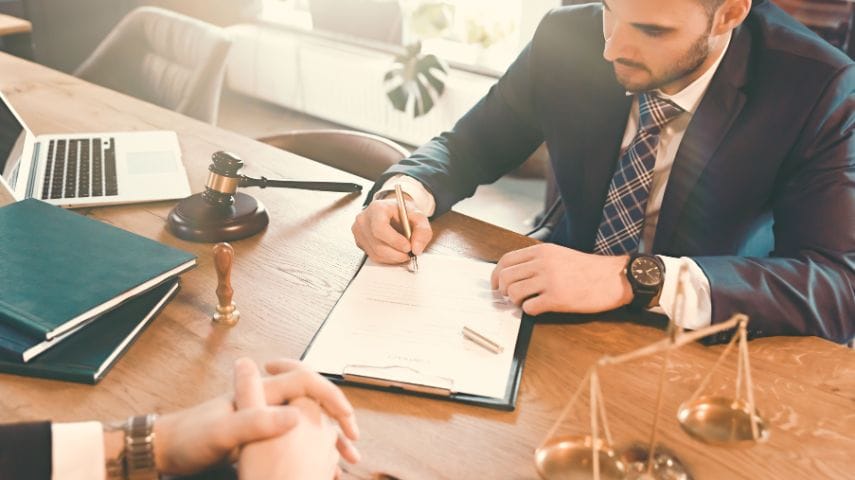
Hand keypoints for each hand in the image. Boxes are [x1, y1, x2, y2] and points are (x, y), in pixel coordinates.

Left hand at [150, 358, 359, 475]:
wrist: (164, 452)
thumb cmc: (188, 439)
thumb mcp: (221, 432)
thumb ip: (256, 422)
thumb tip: (296, 417)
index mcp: (262, 393)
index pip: (308, 381)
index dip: (331, 396)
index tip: (346, 419)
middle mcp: (267, 402)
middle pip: (314, 401)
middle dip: (338, 419)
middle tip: (353, 440)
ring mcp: (265, 420)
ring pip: (309, 423)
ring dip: (330, 439)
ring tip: (347, 460)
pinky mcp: (261, 438)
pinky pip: (297, 441)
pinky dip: (315, 453)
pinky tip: (323, 470)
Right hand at [352, 196, 431, 263]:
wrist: (393, 213)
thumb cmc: (403, 213)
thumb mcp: (418, 216)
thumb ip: (422, 231)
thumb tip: (416, 249)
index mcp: (377, 208)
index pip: (380, 227)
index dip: (394, 240)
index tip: (408, 247)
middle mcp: (364, 220)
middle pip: (377, 244)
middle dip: (397, 254)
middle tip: (410, 254)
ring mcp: (359, 232)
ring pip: (375, 253)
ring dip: (393, 258)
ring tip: (404, 253)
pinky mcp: (359, 242)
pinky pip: (373, 256)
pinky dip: (387, 258)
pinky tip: (395, 253)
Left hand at [491, 243, 632, 314]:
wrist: (614, 278)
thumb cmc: (588, 269)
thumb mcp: (559, 254)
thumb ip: (537, 261)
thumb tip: (514, 274)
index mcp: (542, 251)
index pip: (506, 260)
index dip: (496, 274)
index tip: (496, 284)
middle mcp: (543, 263)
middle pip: (505, 277)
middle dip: (502, 290)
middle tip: (509, 297)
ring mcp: (549, 281)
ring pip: (513, 292)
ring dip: (515, 301)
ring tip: (525, 303)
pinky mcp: (557, 299)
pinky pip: (529, 308)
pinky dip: (529, 311)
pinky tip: (538, 308)